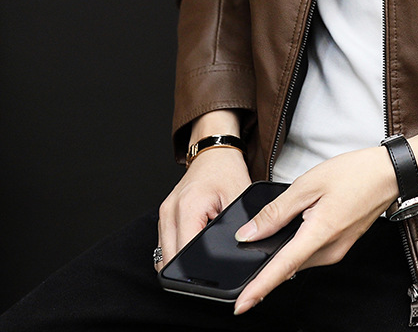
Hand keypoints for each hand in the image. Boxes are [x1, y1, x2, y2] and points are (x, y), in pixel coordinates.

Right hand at [156, 147, 250, 270]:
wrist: (214, 152)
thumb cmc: (226, 170)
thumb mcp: (240, 196)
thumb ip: (239, 223)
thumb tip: (241, 248)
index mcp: (187, 207)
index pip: (184, 254)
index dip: (198, 272)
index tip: (212, 279)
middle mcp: (169, 212)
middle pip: (170, 260)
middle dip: (188, 271)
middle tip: (211, 272)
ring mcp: (164, 214)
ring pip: (164, 256)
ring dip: (181, 262)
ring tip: (203, 258)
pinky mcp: (164, 217)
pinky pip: (165, 245)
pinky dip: (177, 252)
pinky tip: (194, 248)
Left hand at [232, 146, 396, 314]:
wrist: (388, 173)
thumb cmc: (355, 173)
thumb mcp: (308, 184)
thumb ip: (277, 211)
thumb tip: (251, 233)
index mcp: (320, 233)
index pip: (282, 267)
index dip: (259, 287)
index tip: (242, 304)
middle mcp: (330, 250)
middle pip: (289, 263)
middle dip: (271, 255)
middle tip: (265, 230)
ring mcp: (338, 250)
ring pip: (300, 256)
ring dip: (287, 245)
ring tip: (293, 214)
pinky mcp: (341, 246)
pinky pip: (312, 250)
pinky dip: (300, 241)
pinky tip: (303, 219)